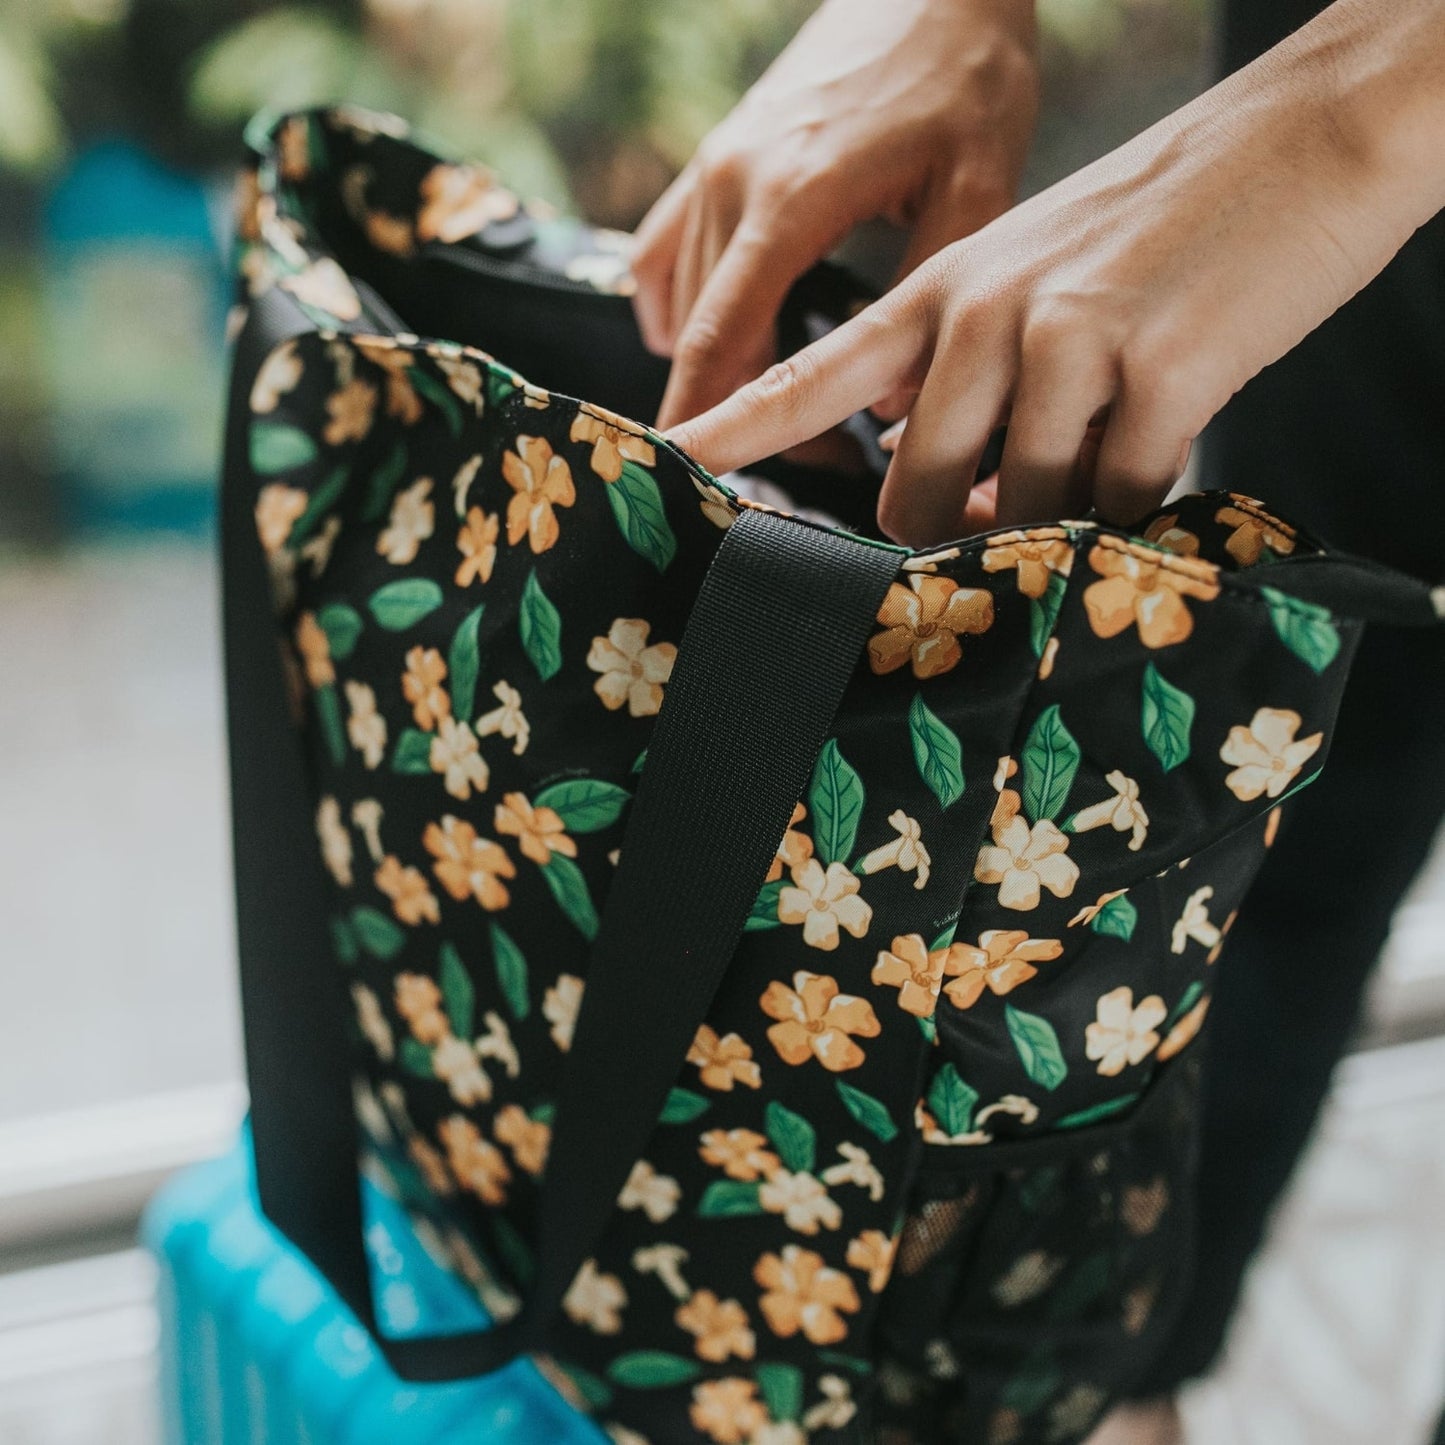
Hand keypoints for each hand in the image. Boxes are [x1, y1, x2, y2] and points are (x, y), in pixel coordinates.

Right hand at [633, 0, 1038, 430]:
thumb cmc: (964, 70)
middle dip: (738, 415)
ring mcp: (713, 166)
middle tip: (814, 462)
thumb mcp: (980, 178)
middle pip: (702, 340)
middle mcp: (732, 183)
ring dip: (724, 373)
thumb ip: (928, 297)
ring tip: (797, 411)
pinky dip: (680, 315)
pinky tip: (724, 342)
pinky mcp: (713, 157)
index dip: (716, 425)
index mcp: (790, 197)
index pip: (724, 342)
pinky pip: (663, 257)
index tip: (726, 484)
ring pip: (684, 307)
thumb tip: (885, 405)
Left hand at [668, 0, 1444, 545]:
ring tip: (1106, 458)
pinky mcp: (1162, 373)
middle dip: (954, 532)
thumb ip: (966, 373)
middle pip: (917, 493)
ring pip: (1021, 511)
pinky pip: (1120, 503)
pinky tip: (1164, 451)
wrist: (1311, 137)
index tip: (671, 462)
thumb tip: (937, 484)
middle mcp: (985, 317)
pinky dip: (1138, 506)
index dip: (735, 429)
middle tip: (1005, 519)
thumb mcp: (1028, 274)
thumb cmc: (1157, 226)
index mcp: (941, 292)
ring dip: (1057, 521)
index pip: (810, 375)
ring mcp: (1070, 343)